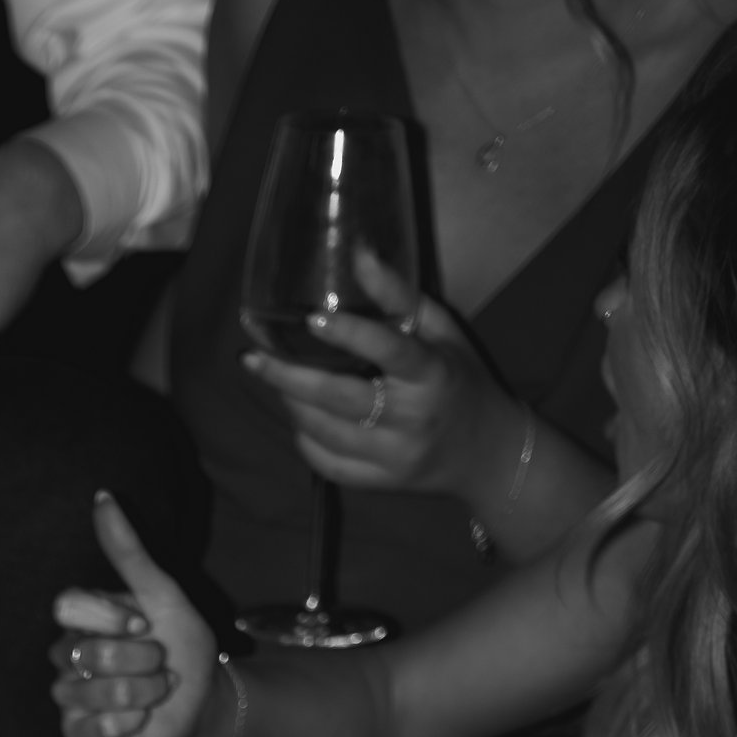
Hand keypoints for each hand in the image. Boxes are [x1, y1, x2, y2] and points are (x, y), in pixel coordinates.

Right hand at [51, 492, 218, 736]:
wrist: (198, 696)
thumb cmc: (178, 641)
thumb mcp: (161, 592)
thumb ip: (128, 550)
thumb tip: (102, 495)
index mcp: (81, 619)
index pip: (69, 606)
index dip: (109, 618)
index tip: (143, 625)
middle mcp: (67, 655)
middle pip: (86, 653)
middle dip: (139, 660)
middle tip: (158, 663)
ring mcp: (69, 696)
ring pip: (93, 692)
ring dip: (142, 692)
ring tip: (156, 690)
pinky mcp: (76, 732)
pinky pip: (92, 729)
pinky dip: (128, 723)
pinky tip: (140, 718)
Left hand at [242, 243, 509, 501]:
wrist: (483, 453)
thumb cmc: (458, 379)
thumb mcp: (441, 332)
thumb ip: (400, 296)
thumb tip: (359, 252)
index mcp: (433, 374)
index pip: (389, 350)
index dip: (351, 334)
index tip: (311, 318)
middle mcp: (413, 419)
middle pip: (341, 399)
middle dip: (289, 378)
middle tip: (252, 359)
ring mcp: (394, 457)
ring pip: (326, 433)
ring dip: (291, 404)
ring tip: (272, 378)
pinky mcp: (378, 483)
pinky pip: (326, 463)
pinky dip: (304, 438)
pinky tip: (297, 414)